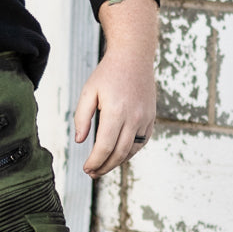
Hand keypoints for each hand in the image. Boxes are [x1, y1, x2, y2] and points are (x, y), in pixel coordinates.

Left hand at [74, 0, 157, 178]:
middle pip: (119, 153)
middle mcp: (134, 117)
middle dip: (104, 167)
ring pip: (132, 150)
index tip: (86, 169)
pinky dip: (130, 152)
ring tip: (102, 167)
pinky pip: (141, 142)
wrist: (133, 57)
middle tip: (92, 174)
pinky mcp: (151, 118)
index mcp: (116, 111)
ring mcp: (145, 118)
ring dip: (117, 163)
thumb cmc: (107, 74)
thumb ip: (82, 117)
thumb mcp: (88, 91)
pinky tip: (118, 155)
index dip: (95, 162)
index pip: (105, 146)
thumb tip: (80, 141)